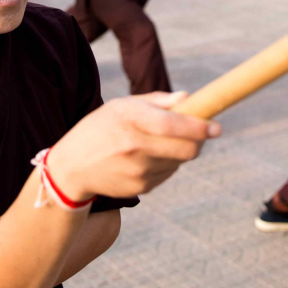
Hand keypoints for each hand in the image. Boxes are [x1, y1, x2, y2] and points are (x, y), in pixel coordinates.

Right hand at [48, 91, 220, 200]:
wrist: (71, 168)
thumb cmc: (101, 128)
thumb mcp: (122, 106)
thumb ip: (158, 102)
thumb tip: (189, 98)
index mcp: (129, 119)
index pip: (173, 125)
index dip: (199, 127)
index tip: (216, 127)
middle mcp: (134, 147)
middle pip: (186, 149)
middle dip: (198, 141)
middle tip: (197, 133)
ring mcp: (137, 171)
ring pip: (179, 161)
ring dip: (179, 151)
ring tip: (157, 143)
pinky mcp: (139, 189)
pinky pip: (167, 173)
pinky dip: (166, 164)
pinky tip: (145, 158)